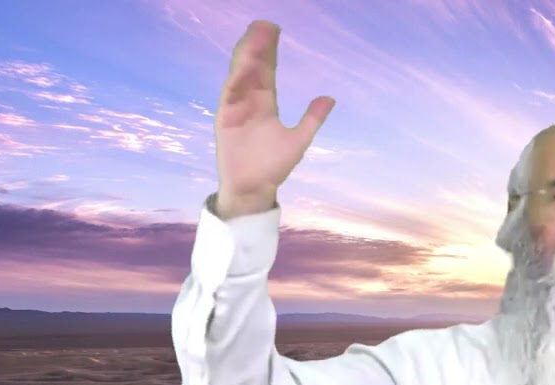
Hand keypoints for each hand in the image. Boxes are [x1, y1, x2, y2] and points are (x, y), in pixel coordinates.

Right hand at [214, 20, 334, 217]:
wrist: (253, 189)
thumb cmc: (272, 167)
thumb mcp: (298, 140)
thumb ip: (312, 119)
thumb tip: (329, 97)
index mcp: (265, 104)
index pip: (267, 71)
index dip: (269, 51)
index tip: (273, 29)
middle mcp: (249, 102)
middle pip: (252, 69)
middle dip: (257, 47)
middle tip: (263, 24)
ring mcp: (235, 109)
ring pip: (240, 78)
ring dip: (246, 59)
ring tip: (253, 38)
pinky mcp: (225, 120)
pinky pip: (230, 97)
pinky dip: (235, 82)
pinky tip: (242, 67)